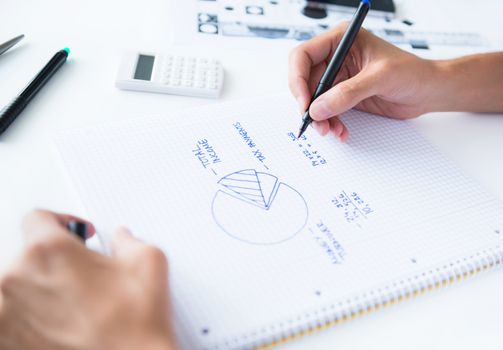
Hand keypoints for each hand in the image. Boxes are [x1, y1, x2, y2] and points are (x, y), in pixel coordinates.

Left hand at [0, 209, 176, 349]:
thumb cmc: (133, 327)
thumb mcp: (147, 262)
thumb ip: (127, 239)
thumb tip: (121, 240)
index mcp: (48, 251)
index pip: (37, 217)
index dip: (60, 221)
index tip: (72, 232)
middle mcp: (16, 279)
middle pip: (28, 254)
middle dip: (55, 260)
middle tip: (84, 275)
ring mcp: (5, 315)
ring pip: (18, 286)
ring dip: (41, 288)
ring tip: (75, 304)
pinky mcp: (6, 341)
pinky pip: (13, 316)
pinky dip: (32, 317)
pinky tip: (63, 324)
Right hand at [289, 22, 437, 140]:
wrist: (428, 91)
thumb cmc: (412, 72)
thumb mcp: (380, 78)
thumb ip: (348, 93)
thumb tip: (319, 108)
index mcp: (341, 40)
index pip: (304, 55)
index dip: (298, 79)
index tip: (305, 102)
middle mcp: (336, 58)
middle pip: (305, 81)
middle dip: (309, 104)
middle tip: (316, 122)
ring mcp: (339, 78)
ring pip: (314, 100)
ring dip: (319, 118)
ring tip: (331, 130)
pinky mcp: (343, 96)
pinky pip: (326, 111)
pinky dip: (330, 123)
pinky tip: (341, 131)